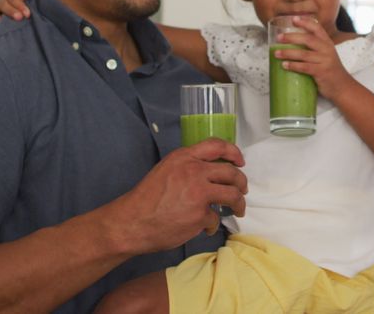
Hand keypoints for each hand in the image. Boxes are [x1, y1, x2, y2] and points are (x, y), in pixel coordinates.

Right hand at [103, 139, 247, 252]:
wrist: (132, 222)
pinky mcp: (200, 215)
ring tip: (238, 209)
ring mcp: (199, 193)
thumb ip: (188, 166)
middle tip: (242, 190)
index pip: (217, 146)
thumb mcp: (166, 170)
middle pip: (231, 173)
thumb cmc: (146, 199)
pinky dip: (213, 225)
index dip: (233, 152)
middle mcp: (194, 171)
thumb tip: (211, 172)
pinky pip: (216, 219)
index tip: (240, 161)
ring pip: (233, 195)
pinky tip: (206, 228)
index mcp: (184, 157)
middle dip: (241, 183)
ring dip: (239, 204)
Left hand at [272, 16, 355, 101]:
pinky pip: (305, 67)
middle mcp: (327, 49)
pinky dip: (293, 66)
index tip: (294, 18)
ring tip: (276, 53)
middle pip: (308, 39)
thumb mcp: (326, 54)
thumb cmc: (330, 70)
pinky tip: (285, 65)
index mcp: (327, 43)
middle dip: (291, 37)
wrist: (342, 86)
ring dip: (288, 53)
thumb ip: (314, 48)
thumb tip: (292, 43)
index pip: (317, 28)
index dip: (305, 22)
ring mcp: (325, 60)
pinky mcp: (321, 72)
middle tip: (279, 38)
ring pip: (304, 54)